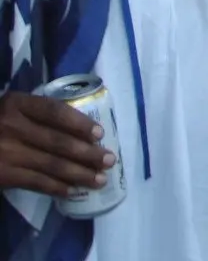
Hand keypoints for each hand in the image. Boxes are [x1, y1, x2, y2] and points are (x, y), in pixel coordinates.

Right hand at [0, 91, 114, 196]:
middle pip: (57, 141)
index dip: (79, 122)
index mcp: (16, 103)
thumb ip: (37, 114)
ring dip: (79, 174)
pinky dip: (57, 187)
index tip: (99, 133)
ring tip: (100, 179)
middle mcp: (10, 125)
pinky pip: (35, 182)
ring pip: (50, 164)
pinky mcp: (2, 174)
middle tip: (110, 160)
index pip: (54, 111)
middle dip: (87, 153)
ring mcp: (5, 151)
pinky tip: (74, 191)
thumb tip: (83, 130)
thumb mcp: (12, 109)